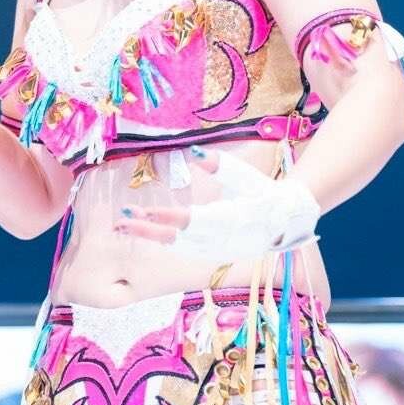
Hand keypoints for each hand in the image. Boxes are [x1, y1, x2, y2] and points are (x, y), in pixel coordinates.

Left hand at [114, 147, 319, 262]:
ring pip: (175, 246)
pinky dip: (161, 241)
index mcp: (228, 219)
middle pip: (175, 238)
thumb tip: (191, 150)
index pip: (189, 220)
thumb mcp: (242, 174)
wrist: (284, 221)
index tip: (139, 210)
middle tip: (119, 222)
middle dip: (145, 230)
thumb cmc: (260, 191)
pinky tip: (142, 230)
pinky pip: (181, 249)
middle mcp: (220, 240)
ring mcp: (216, 250)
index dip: (163, 216)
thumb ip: (217, 163)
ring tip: (121, 227)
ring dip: (148, 236)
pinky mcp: (212, 254)